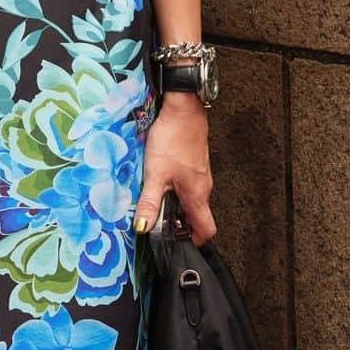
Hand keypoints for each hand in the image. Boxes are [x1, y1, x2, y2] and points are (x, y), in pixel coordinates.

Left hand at [135, 95, 216, 245]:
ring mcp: (201, 173)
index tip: (176, 240)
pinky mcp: (195, 161)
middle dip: (181, 222)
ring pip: (193, 197)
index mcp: (197, 195)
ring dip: (178, 203)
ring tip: (157, 197)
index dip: (194, 240)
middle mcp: (204, 187)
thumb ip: (150, 202)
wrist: (183, 109)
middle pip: (198, 215)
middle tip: (159, 220)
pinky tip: (161, 176)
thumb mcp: (156, 174)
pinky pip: (190, 182)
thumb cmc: (172, 140)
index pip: (206, 229)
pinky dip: (178, 186)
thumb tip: (143, 228)